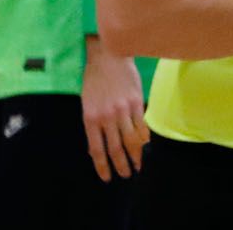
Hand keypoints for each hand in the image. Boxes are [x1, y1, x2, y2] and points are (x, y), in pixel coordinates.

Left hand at [82, 37, 149, 181]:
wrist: (109, 56)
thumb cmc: (95, 79)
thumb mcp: (87, 104)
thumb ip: (93, 125)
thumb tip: (97, 148)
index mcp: (91, 118)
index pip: (97, 150)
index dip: (102, 166)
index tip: (107, 177)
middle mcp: (107, 117)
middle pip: (115, 148)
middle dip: (121, 165)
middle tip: (125, 175)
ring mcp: (123, 109)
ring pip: (131, 139)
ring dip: (135, 155)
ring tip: (138, 165)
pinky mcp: (136, 101)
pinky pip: (142, 124)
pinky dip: (144, 138)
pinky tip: (145, 145)